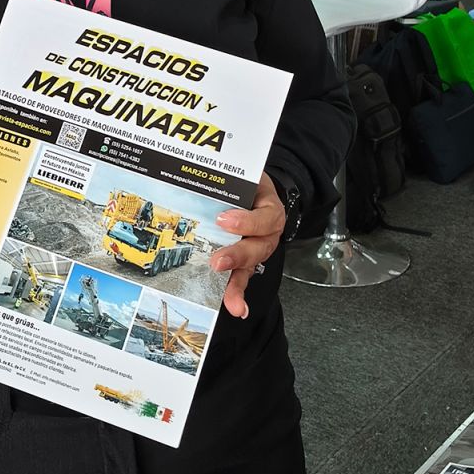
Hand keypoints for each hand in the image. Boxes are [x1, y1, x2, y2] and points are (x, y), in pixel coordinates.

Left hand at [210, 172, 285, 319]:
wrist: (260, 191)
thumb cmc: (250, 184)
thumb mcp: (248, 176)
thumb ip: (231, 177)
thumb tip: (203, 165)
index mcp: (269, 210)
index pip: (264, 217)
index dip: (246, 221)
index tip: (224, 220)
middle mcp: (266, 234)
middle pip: (256, 248)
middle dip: (237, 255)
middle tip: (218, 261)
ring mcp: (256, 249)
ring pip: (249, 267)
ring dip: (237, 283)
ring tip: (231, 300)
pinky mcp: (245, 261)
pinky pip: (241, 277)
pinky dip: (238, 294)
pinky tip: (237, 308)